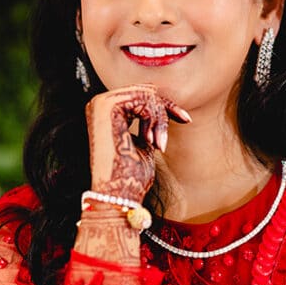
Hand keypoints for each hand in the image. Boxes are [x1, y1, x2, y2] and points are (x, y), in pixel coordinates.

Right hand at [86, 85, 190, 202]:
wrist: (119, 194)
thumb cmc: (132, 176)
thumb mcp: (144, 143)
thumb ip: (148, 123)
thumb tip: (163, 106)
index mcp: (106, 112)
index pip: (141, 96)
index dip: (166, 106)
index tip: (186, 119)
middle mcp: (99, 104)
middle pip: (145, 91)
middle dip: (166, 109)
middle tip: (180, 125)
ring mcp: (101, 103)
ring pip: (146, 94)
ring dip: (160, 119)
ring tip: (158, 145)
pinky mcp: (107, 106)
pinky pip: (144, 99)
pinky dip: (155, 119)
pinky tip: (152, 142)